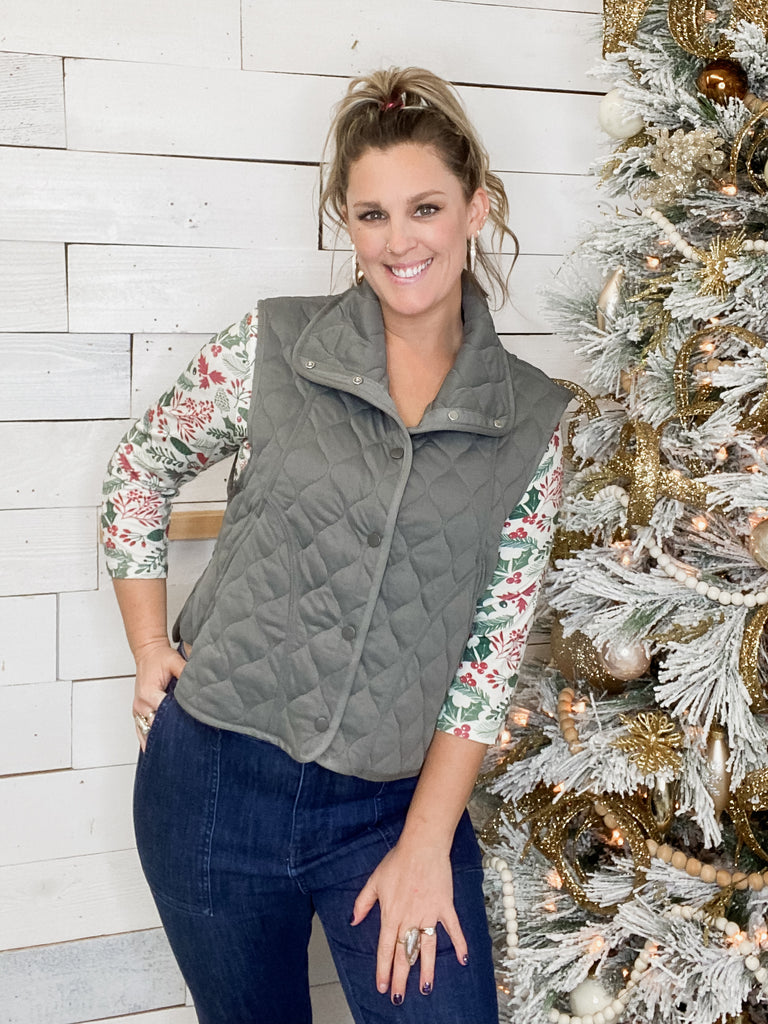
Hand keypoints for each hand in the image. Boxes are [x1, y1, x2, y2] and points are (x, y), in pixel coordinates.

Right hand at [132, 640, 185, 750]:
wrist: (147, 653)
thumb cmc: (160, 658)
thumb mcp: (175, 662)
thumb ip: (186, 673)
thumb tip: (199, 686)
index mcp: (149, 694)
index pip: (164, 715)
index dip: (177, 723)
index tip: (189, 732)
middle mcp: (141, 704)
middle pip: (156, 727)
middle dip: (169, 735)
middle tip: (185, 748)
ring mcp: (138, 709)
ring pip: (146, 732)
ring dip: (157, 741)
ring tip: (171, 754)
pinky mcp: (138, 711)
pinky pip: (140, 730)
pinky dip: (147, 740)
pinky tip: (154, 750)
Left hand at [350, 837, 466, 1003]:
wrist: (422, 846)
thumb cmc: (398, 861)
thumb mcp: (374, 880)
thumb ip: (363, 902)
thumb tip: (354, 920)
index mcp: (391, 914)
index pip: (386, 948)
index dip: (383, 969)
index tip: (382, 986)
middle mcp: (409, 918)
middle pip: (405, 954)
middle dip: (401, 978)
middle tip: (399, 997)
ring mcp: (428, 913)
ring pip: (427, 948)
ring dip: (426, 969)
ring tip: (425, 989)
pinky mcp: (444, 906)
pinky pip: (453, 929)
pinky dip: (460, 943)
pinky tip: (463, 959)